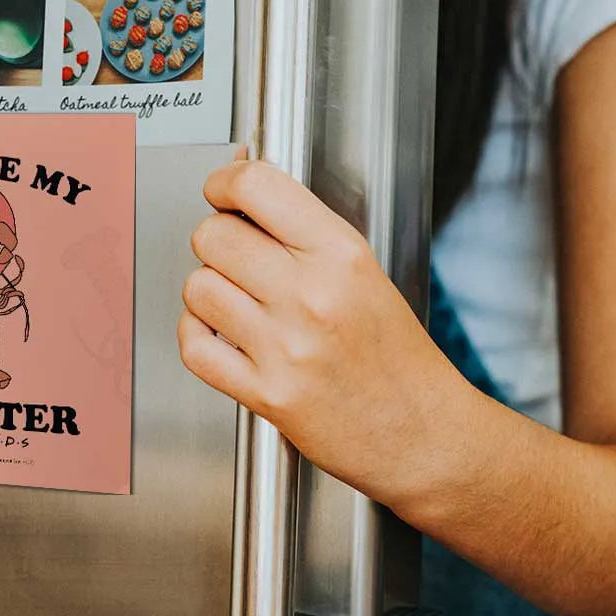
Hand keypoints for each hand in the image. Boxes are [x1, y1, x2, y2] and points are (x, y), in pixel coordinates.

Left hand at [178, 159, 466, 496]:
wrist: (421, 433)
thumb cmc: (397, 357)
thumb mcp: (366, 273)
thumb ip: (305, 232)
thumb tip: (243, 186)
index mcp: (342, 255)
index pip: (257, 188)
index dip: (225, 182)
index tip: (222, 190)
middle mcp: (312, 295)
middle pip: (214, 236)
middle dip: (217, 241)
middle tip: (235, 255)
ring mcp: (286, 346)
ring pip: (198, 287)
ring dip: (208, 291)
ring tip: (237, 302)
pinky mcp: (267, 394)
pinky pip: (195, 346)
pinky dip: (197, 336)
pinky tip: (221, 335)